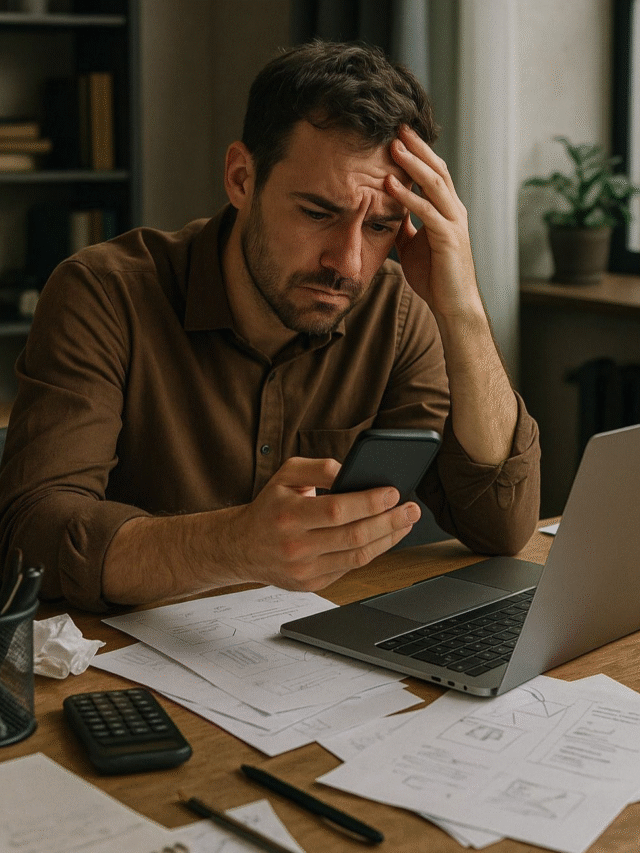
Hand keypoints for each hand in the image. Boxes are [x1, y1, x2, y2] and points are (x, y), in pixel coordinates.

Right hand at [219, 456, 420, 591]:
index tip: (393, 492)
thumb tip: (351, 471)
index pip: (337, 510)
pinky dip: (372, 552)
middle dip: (389, 521)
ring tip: (405, 522)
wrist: (241, 547)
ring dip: (388, 539)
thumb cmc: (269, 506)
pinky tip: (385, 537)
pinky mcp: (311, 584)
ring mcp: (304, 570)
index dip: (369, 502)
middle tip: (411, 509)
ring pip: (357, 556)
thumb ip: (318, 467)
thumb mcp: (285, 475)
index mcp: (288, 515)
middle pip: (354, 535)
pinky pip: (350, 568)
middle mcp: (295, 546)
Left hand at [386, 125, 482, 320]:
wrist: (453, 305)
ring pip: (434, 184)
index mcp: (447, 210)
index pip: (434, 172)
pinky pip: (426, 211)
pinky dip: (407, 197)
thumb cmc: (435, 277)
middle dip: (417, 147)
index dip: (418, 152)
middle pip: (437, 169)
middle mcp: (454, 211)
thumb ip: (405, 226)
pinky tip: (390, 185)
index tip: (398, 134)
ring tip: (393, 147)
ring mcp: (454, 223)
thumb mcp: (414, 245)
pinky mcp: (448, 238)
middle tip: (397, 126)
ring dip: (412, 164)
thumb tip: (389, 212)